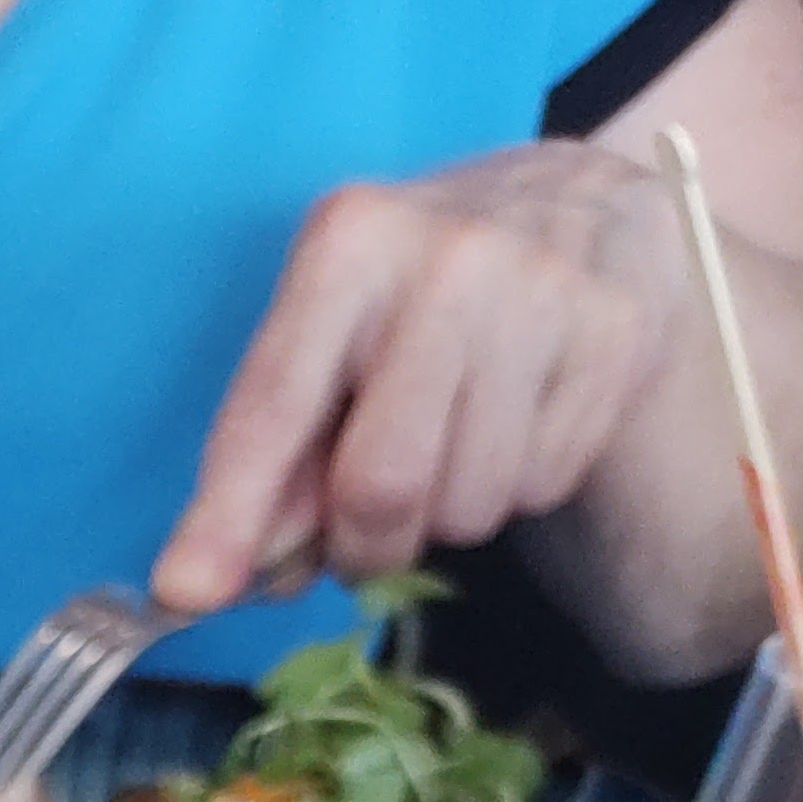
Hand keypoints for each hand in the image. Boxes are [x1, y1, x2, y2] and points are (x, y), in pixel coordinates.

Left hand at [156, 146, 686, 611]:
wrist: (573, 208)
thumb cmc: (412, 302)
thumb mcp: (319, 350)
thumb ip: (260, 469)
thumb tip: (199, 587)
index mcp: (350, 243)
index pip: (274, 409)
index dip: (226, 517)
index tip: (183, 592)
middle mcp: (452, 253)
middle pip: (381, 486)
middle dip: (362, 542)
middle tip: (367, 523)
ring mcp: (549, 290)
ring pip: (468, 506)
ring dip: (446, 514)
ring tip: (453, 442)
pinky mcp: (619, 335)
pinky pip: (541, 487)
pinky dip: (517, 483)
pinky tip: (517, 416)